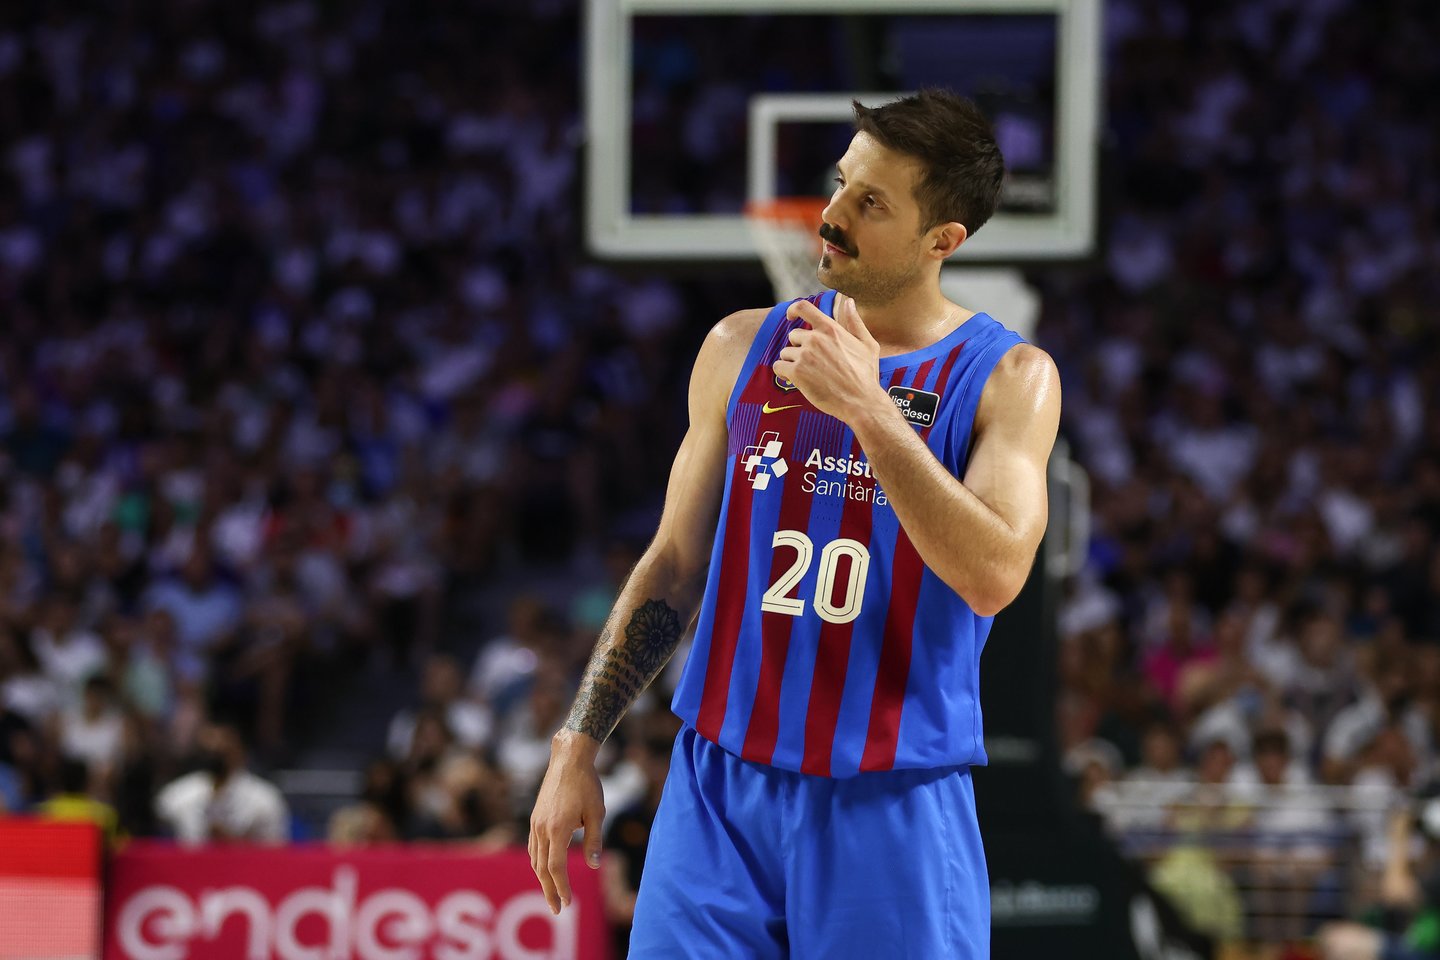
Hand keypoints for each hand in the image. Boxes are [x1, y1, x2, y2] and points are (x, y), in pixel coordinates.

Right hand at [529, 730, 605, 913]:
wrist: (568, 759)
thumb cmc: (587, 785)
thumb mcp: (597, 813)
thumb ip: (594, 840)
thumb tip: (593, 866)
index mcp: (558, 829)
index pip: (556, 868)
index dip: (561, 888)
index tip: (568, 903)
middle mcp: (542, 829)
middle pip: (542, 868)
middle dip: (549, 891)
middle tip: (557, 910)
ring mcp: (536, 823)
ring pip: (535, 859)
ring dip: (542, 879)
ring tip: (551, 893)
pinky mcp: (535, 817)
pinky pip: (533, 847)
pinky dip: (538, 863)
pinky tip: (544, 868)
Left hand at [773, 295, 884, 421]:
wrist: (861, 402)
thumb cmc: (866, 375)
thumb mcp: (867, 344)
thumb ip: (855, 322)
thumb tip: (849, 302)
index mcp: (831, 329)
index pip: (804, 308)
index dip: (793, 310)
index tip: (790, 317)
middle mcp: (815, 339)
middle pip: (793, 336)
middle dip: (800, 348)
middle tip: (814, 364)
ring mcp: (805, 355)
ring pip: (785, 353)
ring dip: (793, 362)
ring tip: (809, 374)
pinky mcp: (797, 372)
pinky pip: (778, 367)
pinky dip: (784, 373)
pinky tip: (795, 380)